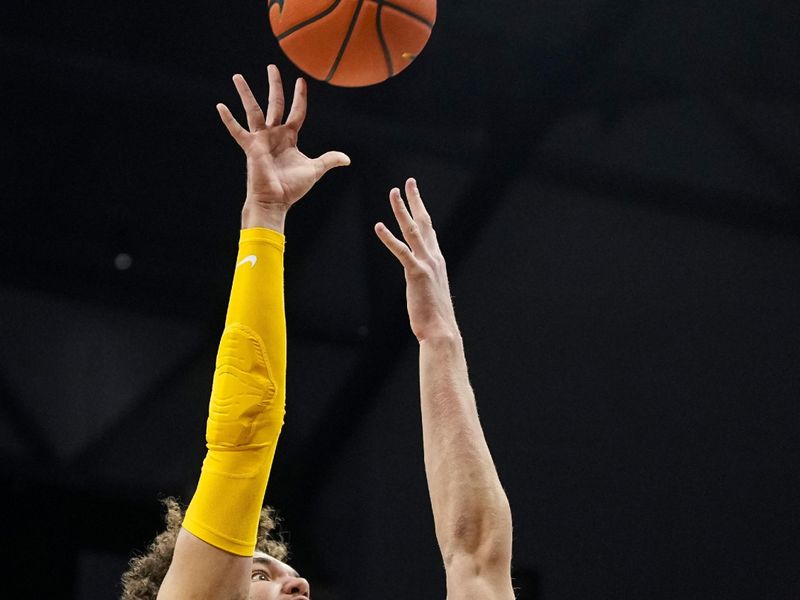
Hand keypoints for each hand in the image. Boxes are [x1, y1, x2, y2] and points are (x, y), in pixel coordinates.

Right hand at [217, 65, 349, 230]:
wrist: (276, 200)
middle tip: (272, 67)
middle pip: (274, 104)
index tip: (301, 81)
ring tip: (237, 76)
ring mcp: (261, 139)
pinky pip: (237, 131)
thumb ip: (329, 160)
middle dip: (274, 85)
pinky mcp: (251, 147)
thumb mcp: (315, 170)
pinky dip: (229, 120)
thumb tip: (347, 159)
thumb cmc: (292, 187)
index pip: (296, 112)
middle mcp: (274, 134)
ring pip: (253, 110)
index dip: (299, 97)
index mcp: (289, 137)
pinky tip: (219, 106)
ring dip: (246, 93)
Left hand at [375, 179, 459, 341]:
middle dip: (415, 200)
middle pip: (423, 222)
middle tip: (409, 182)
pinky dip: (389, 238)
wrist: (441, 330)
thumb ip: (426, 281)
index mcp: (437, 260)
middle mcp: (434, 257)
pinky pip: (401, 251)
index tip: (415, 195)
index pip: (428, 230)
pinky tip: (378, 226)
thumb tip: (421, 282)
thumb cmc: (434, 317)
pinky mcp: (416, 273)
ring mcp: (426, 264)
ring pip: (412, 230)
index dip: (421, 211)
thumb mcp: (430, 292)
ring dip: (402, 210)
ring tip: (393, 193)